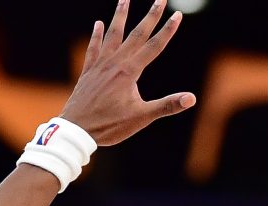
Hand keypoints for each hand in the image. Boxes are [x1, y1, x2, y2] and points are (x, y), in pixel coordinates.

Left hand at [59, 0, 196, 146]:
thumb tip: (191, 98)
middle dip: (150, 15)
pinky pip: (93, 48)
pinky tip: (99, 23)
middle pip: (136, 34)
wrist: (76, 130)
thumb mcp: (141, 117)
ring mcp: (100, 65)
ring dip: (120, 16)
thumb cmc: (110, 125)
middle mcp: (115, 63)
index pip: (154, 46)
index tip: (177, 14)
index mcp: (129, 72)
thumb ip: (166, 105)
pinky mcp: (88, 72)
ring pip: (113, 35)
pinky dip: (97, 35)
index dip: (167, 30)